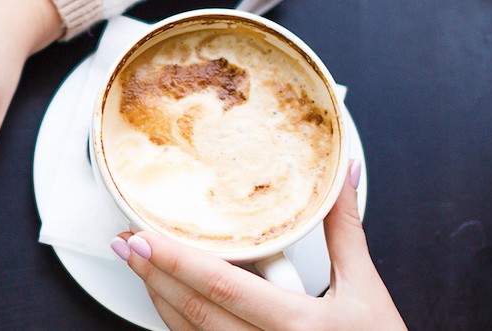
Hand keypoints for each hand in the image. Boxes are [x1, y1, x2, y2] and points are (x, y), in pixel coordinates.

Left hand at [112, 163, 406, 329]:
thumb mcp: (366, 290)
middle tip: (125, 242)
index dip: (174, 262)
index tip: (141, 239)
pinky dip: (178, 322)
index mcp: (297, 324)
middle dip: (152, 274)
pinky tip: (167, 298)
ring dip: (158, 298)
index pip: (221, 288)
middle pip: (191, 312)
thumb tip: (343, 175)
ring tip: (138, 264)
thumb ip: (345, 231)